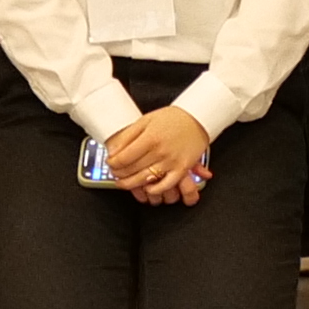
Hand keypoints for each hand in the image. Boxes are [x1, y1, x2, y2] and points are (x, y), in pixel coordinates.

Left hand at [101, 106, 215, 203]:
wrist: (197, 118)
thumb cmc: (172, 118)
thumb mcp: (145, 120)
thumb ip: (127, 136)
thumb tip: (112, 151)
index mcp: (150, 138)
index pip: (124, 158)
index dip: (113, 163)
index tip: (110, 163)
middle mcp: (160, 151)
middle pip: (132, 170)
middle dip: (119, 174)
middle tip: (115, 173)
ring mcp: (171, 161)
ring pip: (145, 180)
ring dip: (130, 183)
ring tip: (124, 181)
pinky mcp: (182, 169)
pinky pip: (165, 185)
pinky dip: (154, 190)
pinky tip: (146, 187)